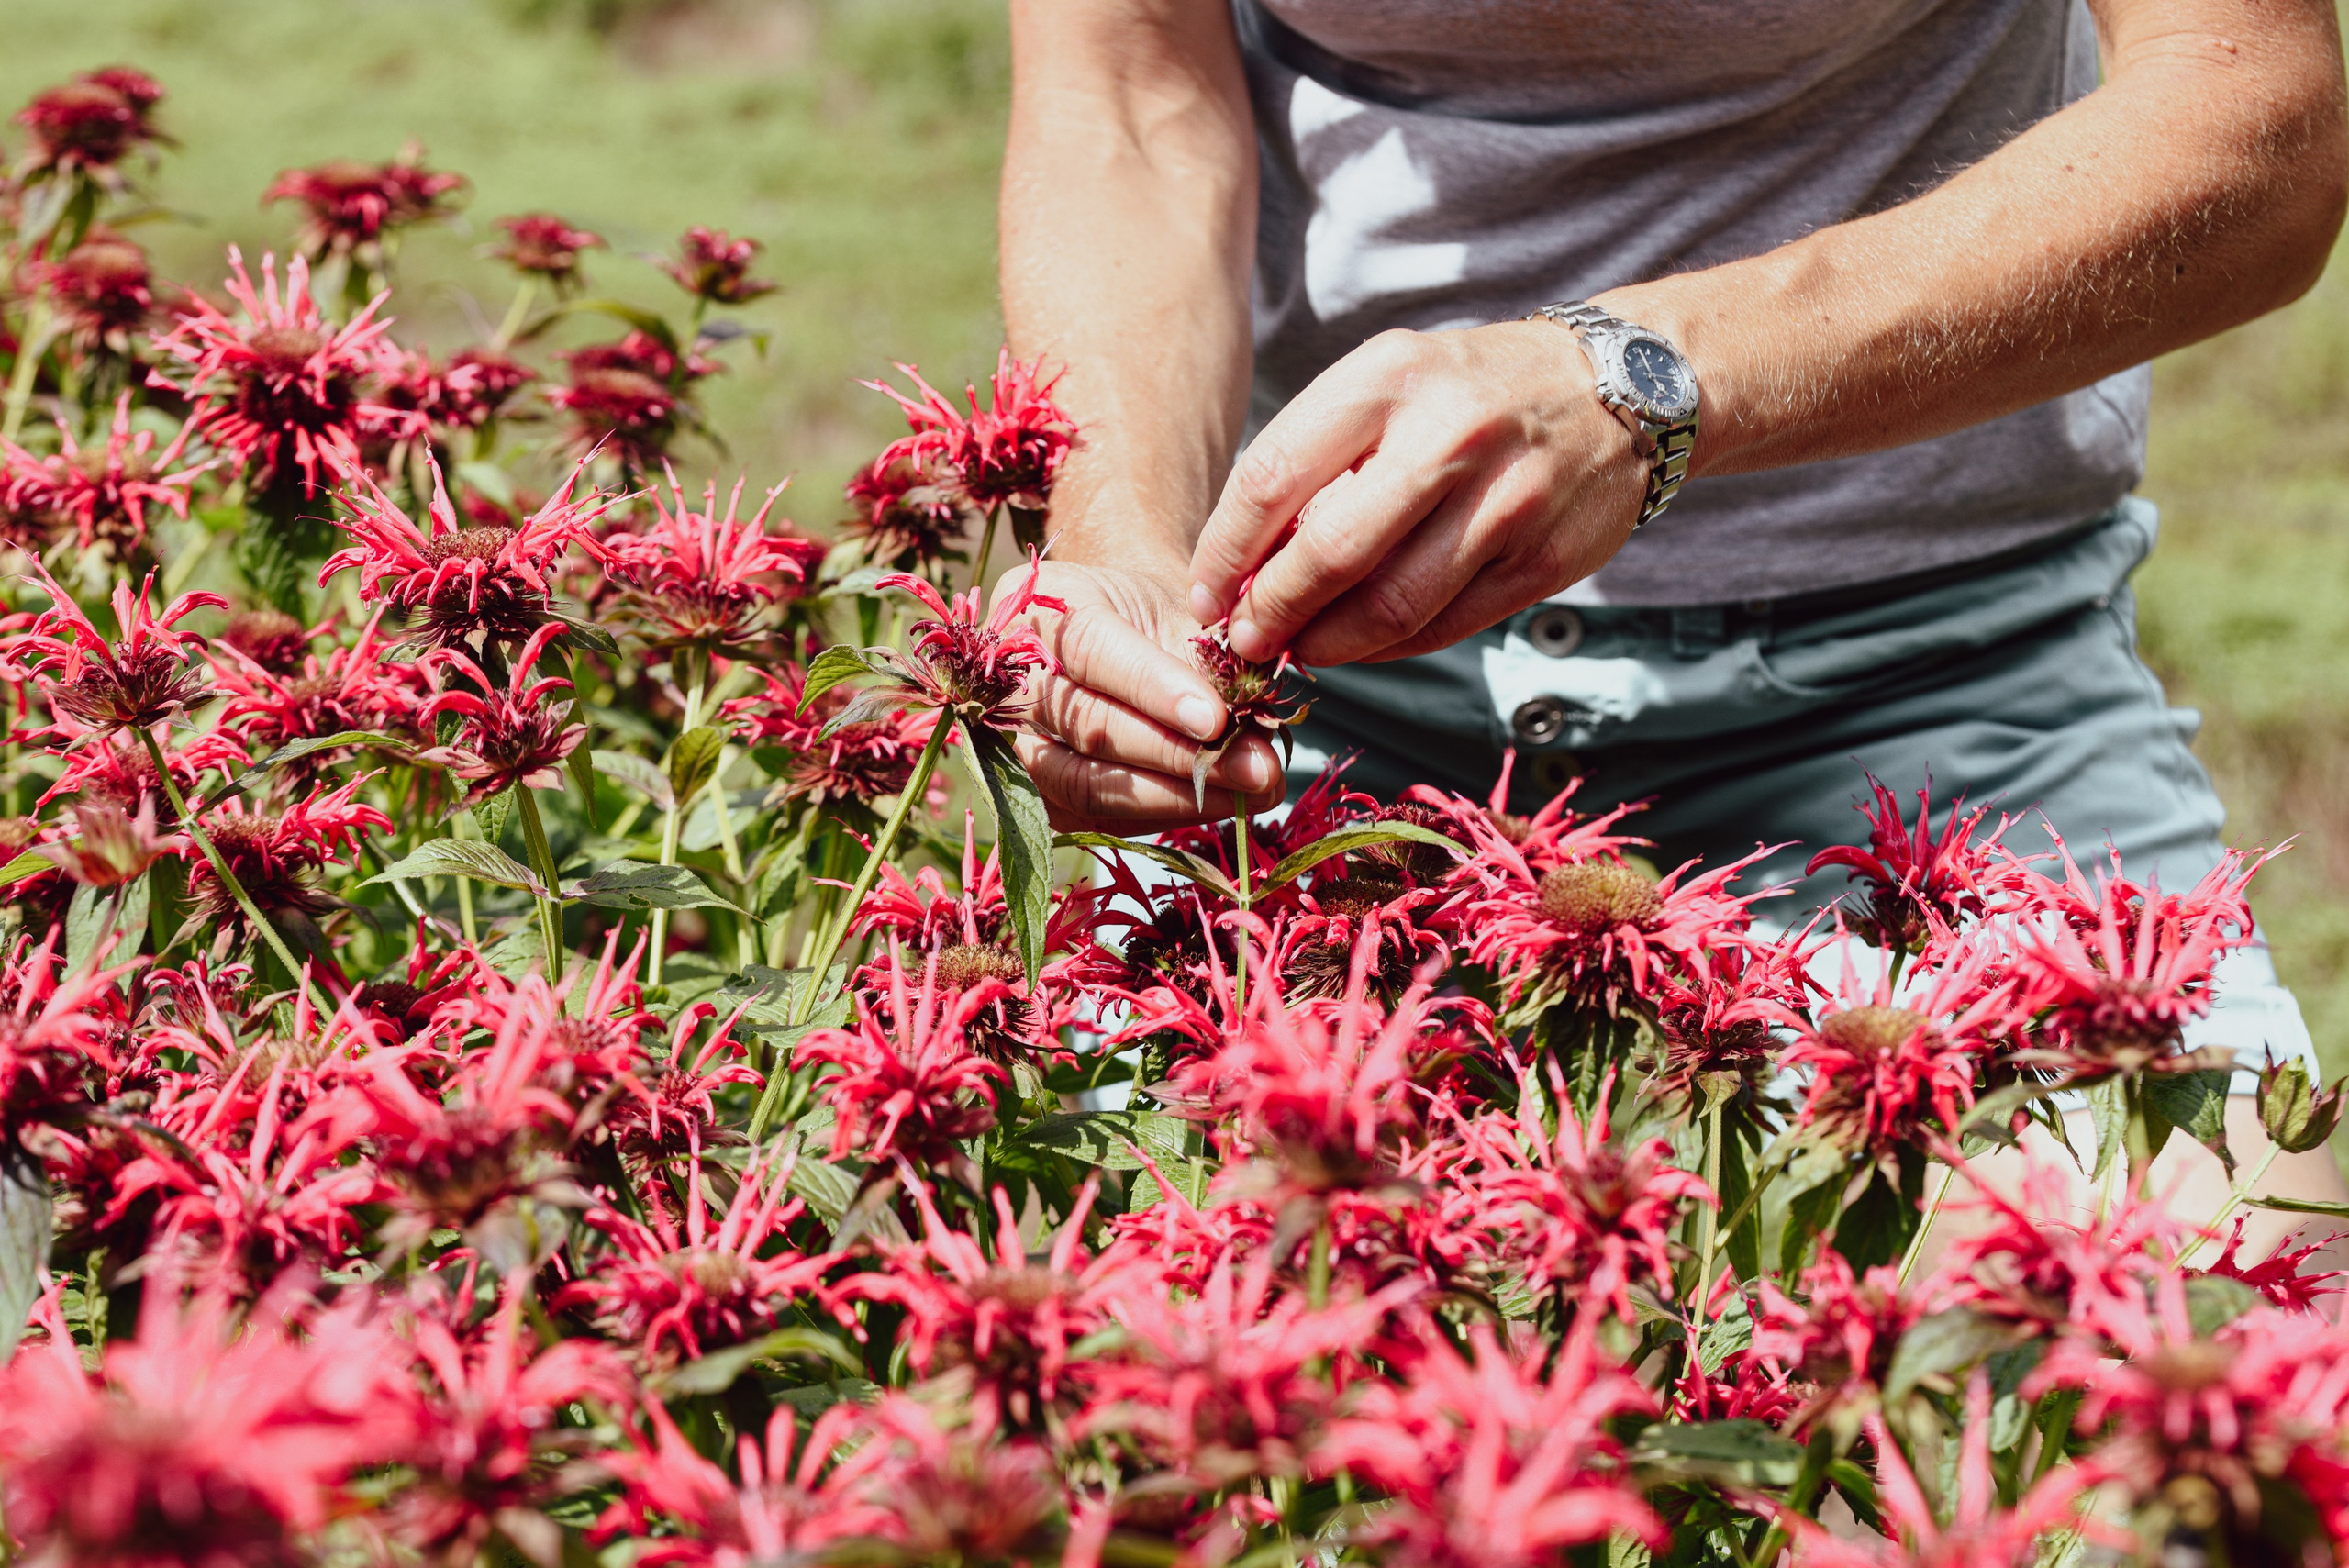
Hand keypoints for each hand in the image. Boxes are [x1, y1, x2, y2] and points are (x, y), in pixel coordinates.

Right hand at [1006, 555, 1286, 833]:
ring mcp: (1012, 741)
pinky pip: (1094, 817)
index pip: (1091, 650)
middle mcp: (1010, 675)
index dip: (1154, 689)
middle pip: (1087, 727)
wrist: (1119, 631)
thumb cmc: (1153, 612)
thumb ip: (1209, 661)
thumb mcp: (1182, 610)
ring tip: (1251, 792)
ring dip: (1176, 796)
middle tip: (1258, 768)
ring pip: (1085, 784)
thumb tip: (1254, 733)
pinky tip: (1219, 802)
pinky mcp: (1036, 793)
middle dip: (1178, 755)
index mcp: (1042, 604)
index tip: (1218, 718)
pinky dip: (1162, 812)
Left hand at [1187, 320, 1650, 665]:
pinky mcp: (1541, 560)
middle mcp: (1449, 436)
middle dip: (1271, 612)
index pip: (1274, 476)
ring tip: (1298, 649)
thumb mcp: (1391, 384)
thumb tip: (1240, 564)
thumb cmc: (1472, 393)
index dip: (1225, 551)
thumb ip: (1318, 459)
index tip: (1205, 595)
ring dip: (1327, 644)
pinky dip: (1386, 648)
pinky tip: (1361, 644)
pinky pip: (1442, 626)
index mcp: (1389, 380)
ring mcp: (1503, 502)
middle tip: (1245, 641)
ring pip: (1388, 606)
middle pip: (1329, 553)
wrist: (1619, 390)